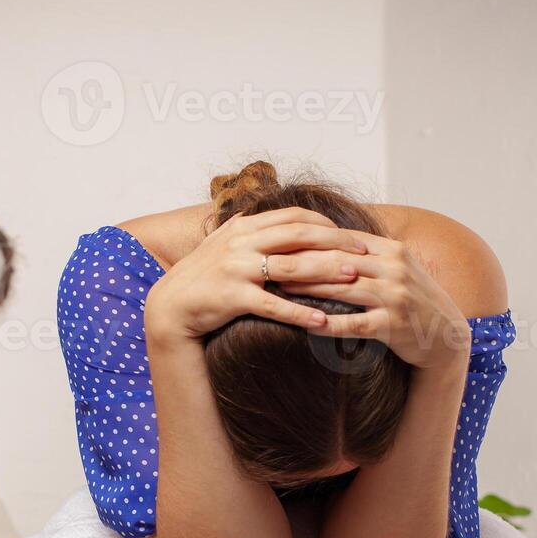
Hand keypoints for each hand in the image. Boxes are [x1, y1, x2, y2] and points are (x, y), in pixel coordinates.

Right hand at [144, 207, 370, 340]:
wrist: (171, 306)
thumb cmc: (203, 277)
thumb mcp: (226, 244)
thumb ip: (254, 231)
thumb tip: (286, 222)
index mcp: (244, 227)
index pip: (294, 216)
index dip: (326, 224)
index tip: (351, 235)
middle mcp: (242, 242)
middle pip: (299, 235)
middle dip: (337, 242)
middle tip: (365, 252)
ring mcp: (237, 269)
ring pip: (292, 266)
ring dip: (328, 271)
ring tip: (355, 279)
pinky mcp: (233, 297)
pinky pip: (274, 305)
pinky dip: (300, 313)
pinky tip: (322, 321)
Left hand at [283, 233, 471, 369]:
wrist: (447, 335)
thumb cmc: (414, 300)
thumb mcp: (398, 268)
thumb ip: (368, 253)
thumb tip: (327, 237)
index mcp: (392, 250)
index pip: (343, 238)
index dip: (309, 239)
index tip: (280, 240)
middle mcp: (395, 269)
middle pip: (338, 260)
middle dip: (301, 261)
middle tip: (269, 263)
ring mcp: (395, 297)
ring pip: (343, 288)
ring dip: (308, 288)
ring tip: (279, 289)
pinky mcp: (393, 326)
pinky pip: (354, 324)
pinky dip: (328, 324)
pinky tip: (305, 324)